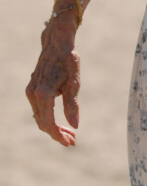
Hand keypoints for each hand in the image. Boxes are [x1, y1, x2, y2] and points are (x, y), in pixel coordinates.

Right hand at [26, 19, 79, 146]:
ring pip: (40, 117)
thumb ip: (72, 104)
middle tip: (73, 141)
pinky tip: (61, 122)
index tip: (70, 143)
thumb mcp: (74, 81)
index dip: (59, 136)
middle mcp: (33, 94)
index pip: (49, 123)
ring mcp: (31, 92)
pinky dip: (49, 118)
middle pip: (43, 123)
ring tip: (70, 133)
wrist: (56, 43)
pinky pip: (39, 110)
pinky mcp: (32, 90)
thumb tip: (75, 125)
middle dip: (57, 134)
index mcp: (43, 94)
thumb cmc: (68, 60)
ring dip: (53, 128)